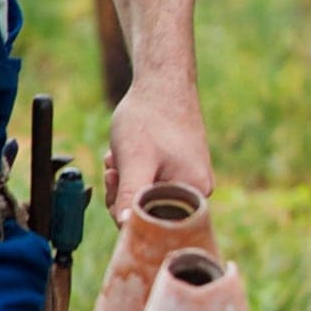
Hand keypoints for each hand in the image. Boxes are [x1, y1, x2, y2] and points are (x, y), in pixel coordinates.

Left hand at [103, 76, 212, 218]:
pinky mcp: (179, 169)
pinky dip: (132, 170)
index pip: (153, 223)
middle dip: (124, 191)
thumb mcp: (134, 161)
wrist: (161, 83)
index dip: (125, 210)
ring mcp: (188, 178)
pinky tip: (123, 153)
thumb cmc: (150, 118)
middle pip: (148, 211)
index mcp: (193, 193)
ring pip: (144, 195)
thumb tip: (125, 228)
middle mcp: (197, 190)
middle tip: (114, 168)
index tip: (115, 182)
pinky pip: (149, 181)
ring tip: (117, 157)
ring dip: (124, 179)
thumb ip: (131, 196)